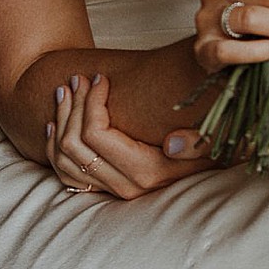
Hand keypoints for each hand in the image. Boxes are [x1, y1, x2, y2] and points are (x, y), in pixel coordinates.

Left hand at [45, 73, 211, 200]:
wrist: (215, 166)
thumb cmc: (214, 146)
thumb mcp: (214, 142)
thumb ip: (199, 143)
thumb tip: (171, 143)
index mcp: (148, 172)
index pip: (97, 135)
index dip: (91, 102)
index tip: (99, 78)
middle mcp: (126, 186)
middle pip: (74, 143)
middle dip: (72, 105)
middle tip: (78, 79)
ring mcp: (113, 190)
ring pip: (64, 157)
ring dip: (61, 120)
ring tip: (66, 91)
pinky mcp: (105, 190)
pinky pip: (65, 171)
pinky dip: (54, 145)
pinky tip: (55, 123)